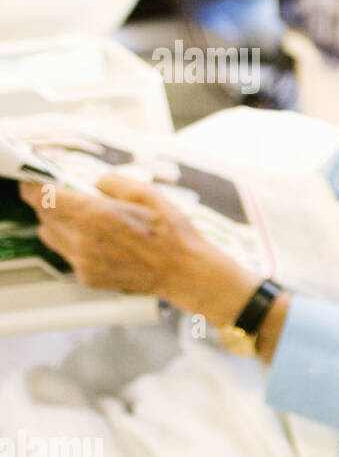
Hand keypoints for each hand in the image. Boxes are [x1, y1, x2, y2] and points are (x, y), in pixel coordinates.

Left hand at [18, 172, 259, 323]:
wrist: (184, 272)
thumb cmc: (173, 235)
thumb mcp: (149, 194)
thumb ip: (115, 182)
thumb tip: (95, 181)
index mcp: (95, 214)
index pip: (42, 197)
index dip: (34, 185)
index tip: (37, 179)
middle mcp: (83, 240)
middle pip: (44, 214)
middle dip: (52, 202)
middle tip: (70, 197)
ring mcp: (83, 261)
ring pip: (50, 235)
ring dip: (59, 223)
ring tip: (85, 220)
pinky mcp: (87, 277)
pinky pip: (66, 254)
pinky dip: (74, 244)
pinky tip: (100, 242)